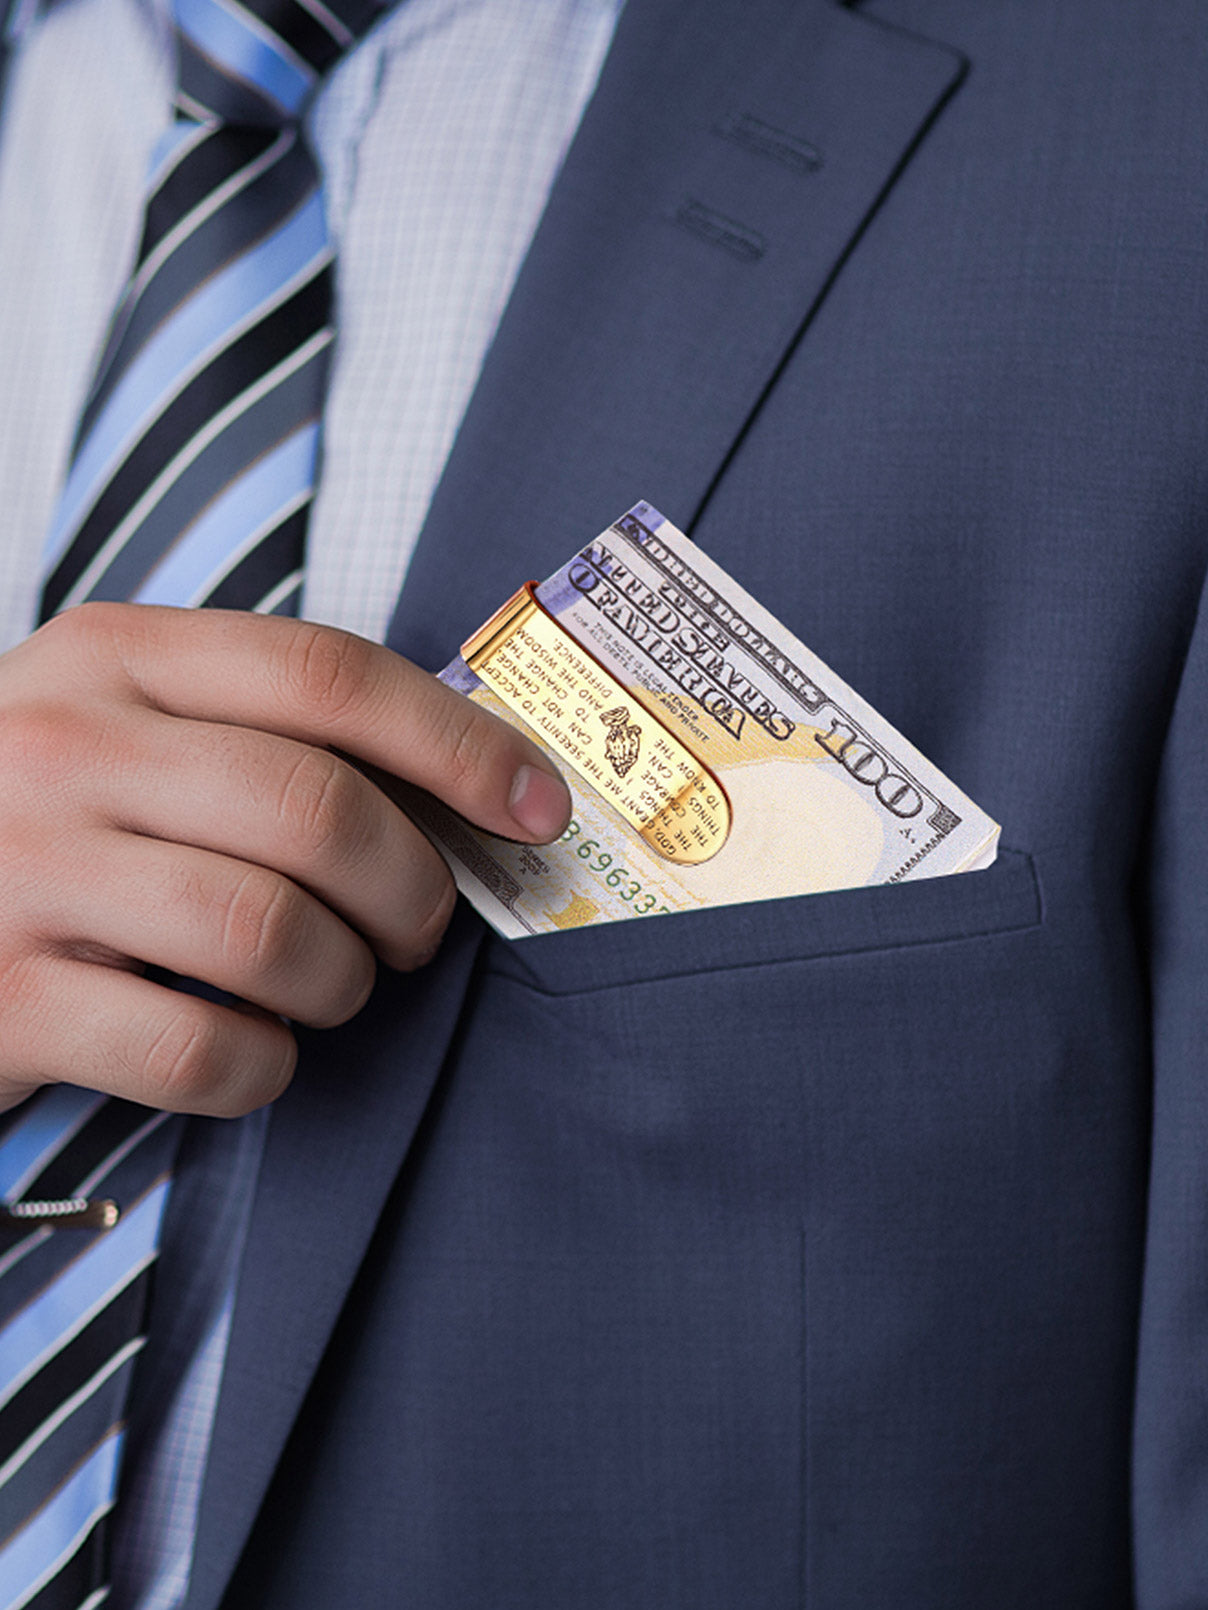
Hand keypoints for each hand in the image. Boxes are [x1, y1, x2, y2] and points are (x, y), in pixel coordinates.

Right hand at [0, 604, 570, 1115]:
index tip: (537, 806)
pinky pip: (200, 1049)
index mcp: (115, 655)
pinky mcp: (4, 1000)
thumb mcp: (124, 722)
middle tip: (419, 928)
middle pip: (318, 809)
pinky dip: (265, 1066)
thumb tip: (466, 783)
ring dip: (344, 980)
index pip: (330, 675)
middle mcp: (66, 746)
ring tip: (335, 985)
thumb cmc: (40, 810)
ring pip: (270, 932)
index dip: (460, 745)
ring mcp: (24, 872)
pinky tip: (258, 1050)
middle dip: (413, 888)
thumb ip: (259, 728)